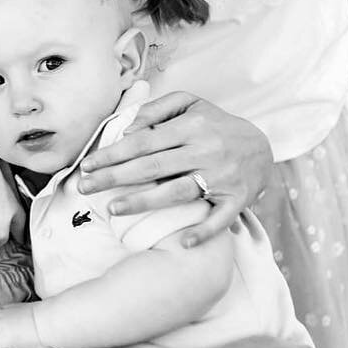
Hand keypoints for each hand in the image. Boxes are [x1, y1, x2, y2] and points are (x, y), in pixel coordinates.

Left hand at [78, 91, 270, 246]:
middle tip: (84, 188)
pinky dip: (204, 231)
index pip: (143, 141)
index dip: (112, 154)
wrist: (264, 146)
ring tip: (113, 209)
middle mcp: (206, 151)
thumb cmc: (215, 125)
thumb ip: (157, 109)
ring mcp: (222, 177)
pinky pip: (220, 218)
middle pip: (152, 167)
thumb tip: (128, 129)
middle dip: (115, 178)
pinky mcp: (238, 199)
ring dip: (144, 202)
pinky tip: (184, 243)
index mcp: (191, 127)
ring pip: (178, 192)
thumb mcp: (190, 104)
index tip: (87, 164)